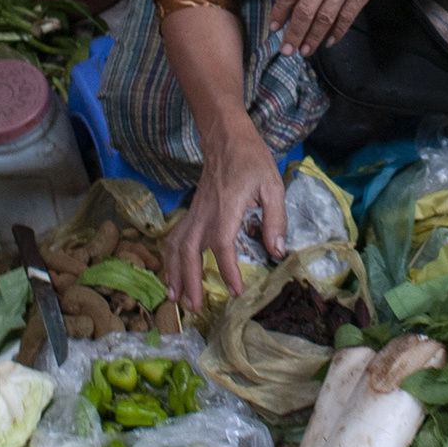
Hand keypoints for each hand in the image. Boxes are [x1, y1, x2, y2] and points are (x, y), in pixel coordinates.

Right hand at [164, 126, 286, 312]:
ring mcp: (195, 212)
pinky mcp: (192, 212)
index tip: (234, 291)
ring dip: (174, 273)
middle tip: (196, 308)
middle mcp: (206, 212)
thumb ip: (275, 218)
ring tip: (176, 300)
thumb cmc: (252, 160)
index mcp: (227, 207)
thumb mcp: (272, 185)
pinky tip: (172, 276)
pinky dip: (170, 260)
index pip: (221, 243)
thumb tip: (277, 250)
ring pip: (176, 246)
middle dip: (190, 281)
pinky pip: (175, 238)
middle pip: (189, 250)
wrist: (226, 138)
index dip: (227, 269)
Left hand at [269, 0, 410, 56]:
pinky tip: (330, 42)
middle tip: (286, 50)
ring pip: (324, 18)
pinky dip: (338, 32)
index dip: (280, 12)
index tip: (274, 27)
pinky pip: (347, 17)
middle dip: (294, 33)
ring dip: (313, 38)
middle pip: (305, 11)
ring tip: (305, 52)